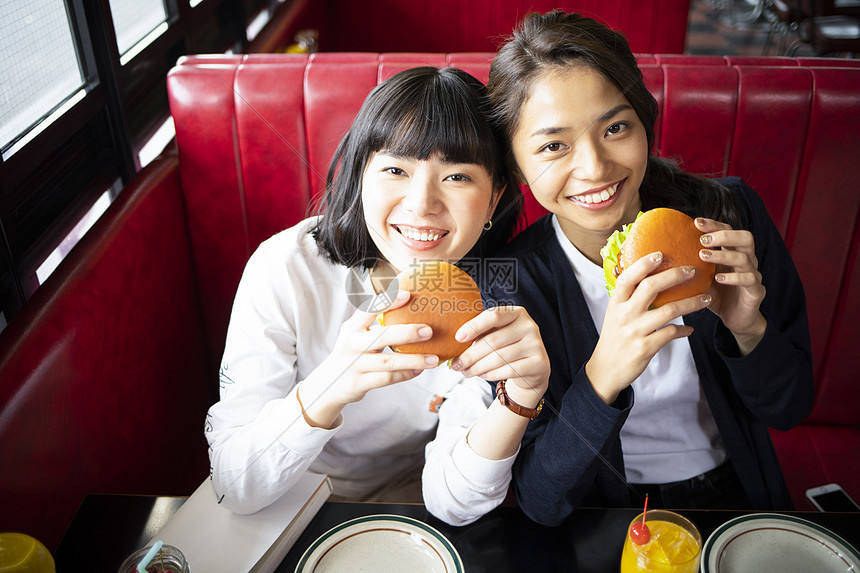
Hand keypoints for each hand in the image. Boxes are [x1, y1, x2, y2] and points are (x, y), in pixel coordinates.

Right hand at [299, 290, 438, 427]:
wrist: (328, 385)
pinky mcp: (358, 384)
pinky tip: (420, 370)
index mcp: (351, 328)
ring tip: (434, 359)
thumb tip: (408, 300)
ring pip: (388, 362)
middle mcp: (351, 344)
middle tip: (429, 330)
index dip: (387, 301)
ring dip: (414, 360)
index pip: (368, 309)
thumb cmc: (351, 353)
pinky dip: (405, 374)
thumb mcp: (355, 334)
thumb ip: (374, 322)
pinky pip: (387, 379)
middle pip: (381, 337)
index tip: (407, 295)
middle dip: (407, 332)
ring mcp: (354, 365)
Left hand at [450, 305, 549, 401]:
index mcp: (517, 313)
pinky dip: (491, 374)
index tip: (458, 337)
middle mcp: (529, 326)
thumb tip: (455, 342)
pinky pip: (509, 370)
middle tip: (456, 364)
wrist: (532, 369)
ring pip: (499, 357)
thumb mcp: (497, 334)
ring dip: (478, 367)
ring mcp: (535, 344)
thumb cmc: (508, 347)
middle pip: (493, 340)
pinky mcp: (538, 362)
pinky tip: (482, 375)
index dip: (474, 326)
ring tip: (466, 371)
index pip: (494, 315)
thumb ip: (481, 333)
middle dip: (471, 354)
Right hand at [587, 252, 711, 403]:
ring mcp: (635, 332)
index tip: (660, 254)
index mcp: (616, 304)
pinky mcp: (645, 348)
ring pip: (668, 311)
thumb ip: (628, 298)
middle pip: (650, 287)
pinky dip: (684, 330)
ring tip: (706, 298)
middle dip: (675, 275)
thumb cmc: (614, 338)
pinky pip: (671, 334)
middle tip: (692, 270)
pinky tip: (690, 328)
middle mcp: (624, 315)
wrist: (605, 370)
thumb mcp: (614, 315)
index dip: (643, 264)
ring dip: (691, 303)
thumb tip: (647, 276)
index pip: (628, 278)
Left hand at [696, 217, 766, 353]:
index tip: (695, 222)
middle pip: (745, 237)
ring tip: (703, 255)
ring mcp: (754, 274)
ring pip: (745, 257)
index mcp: (733, 252)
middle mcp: (747, 260)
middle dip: (723, 235)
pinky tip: (718, 278)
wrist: (736, 319)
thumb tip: (659, 255)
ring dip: (722, 255)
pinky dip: (734, 277)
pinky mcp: (756, 291)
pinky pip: (749, 279)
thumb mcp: (700, 278)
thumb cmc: (717, 295)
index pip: (729, 230)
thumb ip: (689, 265)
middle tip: (702, 239)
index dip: (714, 225)